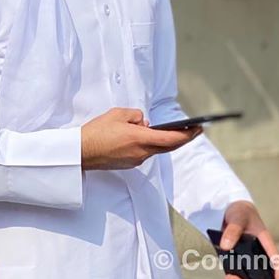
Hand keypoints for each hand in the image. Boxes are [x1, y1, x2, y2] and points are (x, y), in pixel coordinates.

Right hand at [80, 108, 200, 169]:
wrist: (81, 152)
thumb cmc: (96, 132)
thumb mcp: (117, 114)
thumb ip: (135, 115)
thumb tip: (144, 122)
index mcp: (140, 138)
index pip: (171, 138)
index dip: (187, 134)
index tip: (198, 128)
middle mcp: (142, 152)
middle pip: (168, 146)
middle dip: (182, 137)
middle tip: (193, 129)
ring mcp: (136, 160)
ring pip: (155, 149)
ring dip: (159, 139)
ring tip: (157, 128)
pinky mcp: (129, 163)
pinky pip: (144, 152)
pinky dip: (147, 144)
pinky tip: (139, 136)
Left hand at [219, 201, 278, 278]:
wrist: (229, 209)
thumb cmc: (240, 212)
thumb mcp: (237, 218)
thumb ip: (233, 230)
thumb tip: (225, 246)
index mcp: (265, 243)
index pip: (276, 261)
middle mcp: (259, 252)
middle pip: (264, 273)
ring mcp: (249, 256)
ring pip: (251, 274)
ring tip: (230, 278)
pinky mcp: (238, 257)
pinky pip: (239, 271)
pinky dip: (234, 276)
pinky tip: (228, 277)